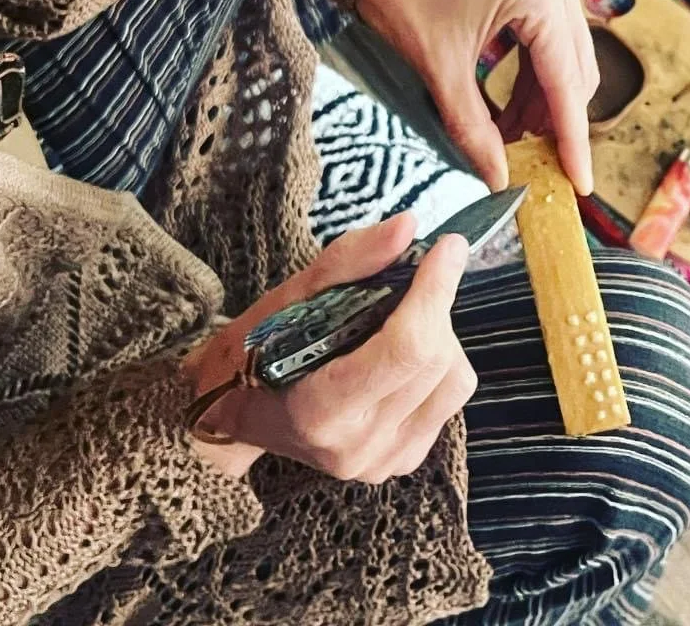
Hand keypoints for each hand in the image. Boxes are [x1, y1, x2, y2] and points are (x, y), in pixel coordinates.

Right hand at [184, 213, 475, 482]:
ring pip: (454, 379)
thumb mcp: (289, 296)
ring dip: (441, 335)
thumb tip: (408, 227)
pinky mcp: (404, 462)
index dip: (433, 291)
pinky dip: (439, 364)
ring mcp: (383, 462)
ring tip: (399, 321)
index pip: (405, 349)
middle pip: (434, 360)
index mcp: (318, 412)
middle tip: (413, 278)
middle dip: (434, 305)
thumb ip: (349, 260)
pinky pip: (450, 399)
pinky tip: (402, 354)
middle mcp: (356, 448)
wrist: (235, 414)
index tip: (447, 246)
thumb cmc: (256, 348)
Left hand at [357, 0, 598, 192]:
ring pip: (567, 55)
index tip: (579, 184)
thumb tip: (499, 178)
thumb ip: (474, 129)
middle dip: (553, 121)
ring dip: (543, 99)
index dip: (573, 140)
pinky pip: (553, 34)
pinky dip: (535, 72)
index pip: (566, 82)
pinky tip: (510, 102)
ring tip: (508, 134)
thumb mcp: (438, 68)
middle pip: (575, 70)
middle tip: (525, 160)